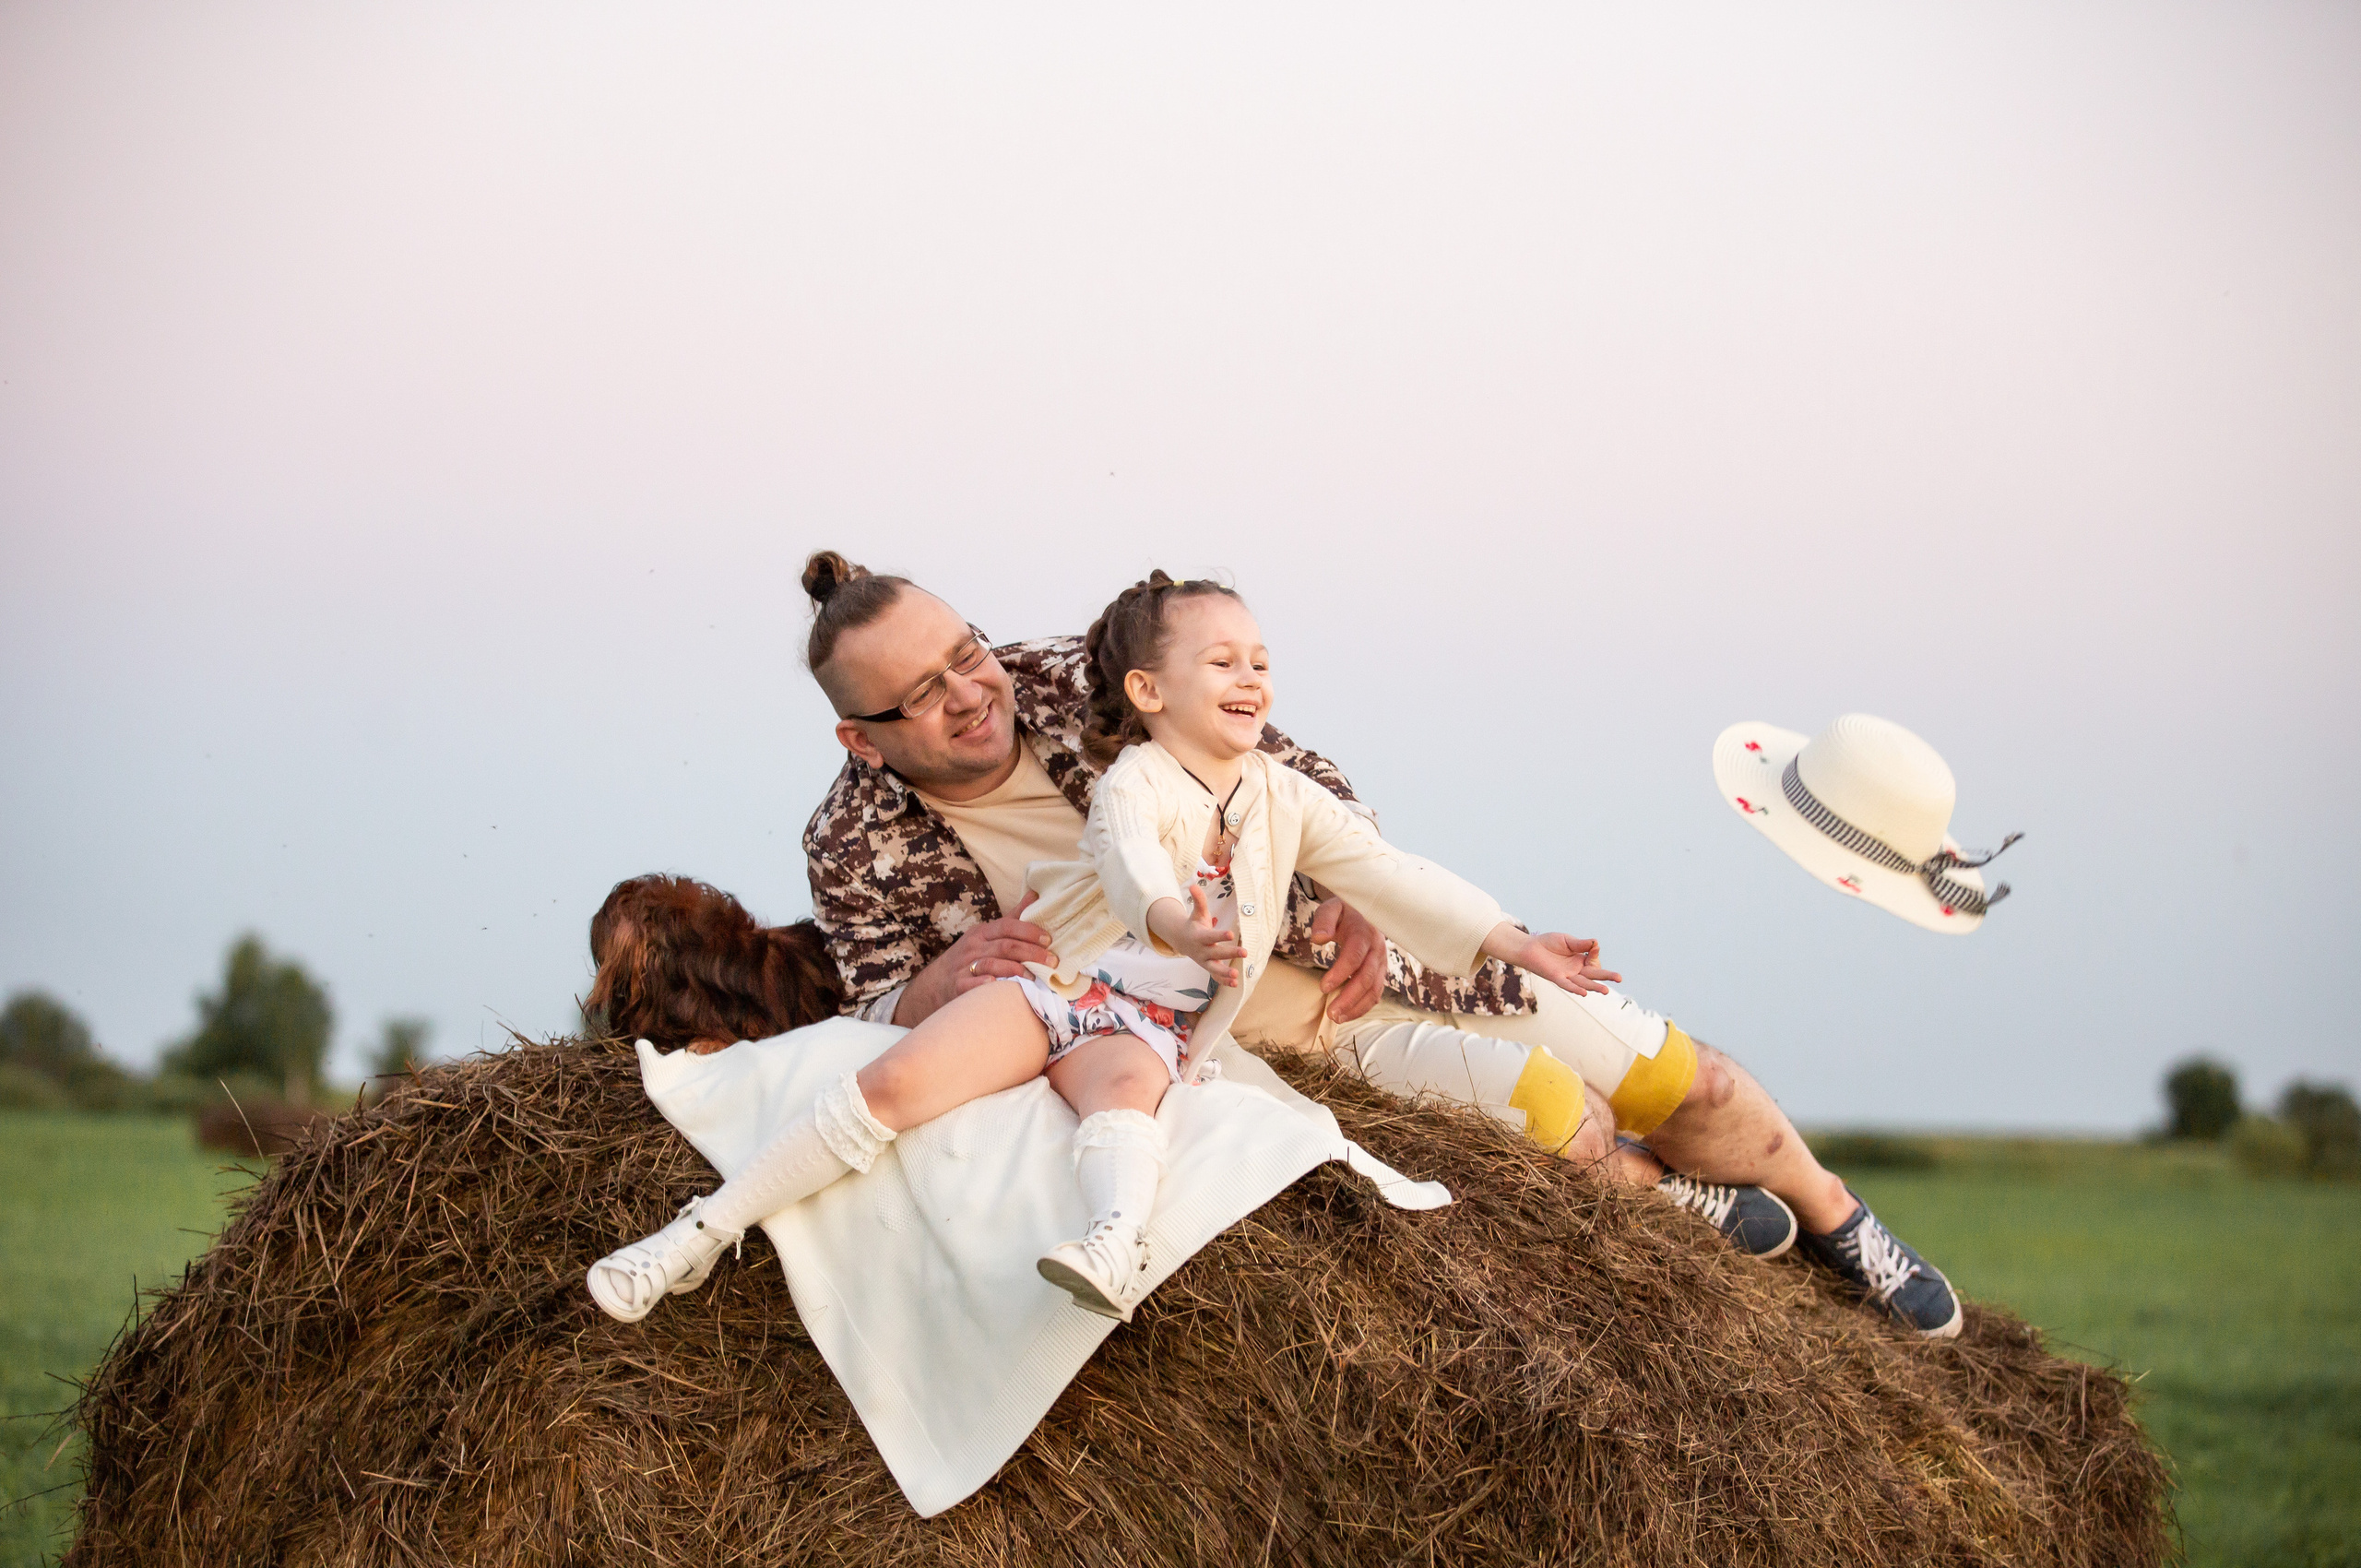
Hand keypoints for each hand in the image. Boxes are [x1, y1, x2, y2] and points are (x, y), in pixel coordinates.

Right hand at [895, 892, 1053, 1025]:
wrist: (936, 982)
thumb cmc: (970, 956)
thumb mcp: (987, 934)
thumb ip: (1013, 918)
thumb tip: (1035, 894)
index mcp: (983, 932)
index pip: (1007, 927)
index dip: (1028, 931)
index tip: (1049, 939)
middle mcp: (974, 947)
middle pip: (1005, 946)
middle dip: (1031, 953)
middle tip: (1052, 961)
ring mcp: (965, 966)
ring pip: (992, 964)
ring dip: (1015, 970)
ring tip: (1035, 977)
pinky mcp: (959, 986)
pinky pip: (973, 984)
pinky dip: (986, 984)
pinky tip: (1000, 986)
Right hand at [1148, 886, 1247, 986]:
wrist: (1181, 940)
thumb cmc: (1194, 924)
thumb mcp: (1197, 913)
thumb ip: (1198, 900)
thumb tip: (1194, 884)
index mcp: (1200, 936)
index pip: (1211, 936)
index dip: (1220, 936)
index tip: (1231, 934)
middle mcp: (1202, 951)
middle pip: (1216, 953)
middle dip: (1229, 953)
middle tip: (1245, 953)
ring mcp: (1204, 961)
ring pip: (1214, 969)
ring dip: (1224, 973)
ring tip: (1236, 975)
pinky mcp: (1208, 968)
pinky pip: (1215, 977)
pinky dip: (1224, 981)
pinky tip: (1236, 984)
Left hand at [1308, 897, 1385, 1022]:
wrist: (1365, 910)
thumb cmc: (1344, 912)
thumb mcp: (1332, 908)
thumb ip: (1324, 920)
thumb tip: (1318, 938)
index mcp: (1364, 933)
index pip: (1355, 956)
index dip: (1340, 973)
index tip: (1323, 987)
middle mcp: (1377, 949)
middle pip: (1367, 978)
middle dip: (1349, 998)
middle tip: (1331, 1013)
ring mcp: (1382, 962)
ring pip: (1375, 990)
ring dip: (1357, 1007)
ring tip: (1337, 1018)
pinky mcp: (1381, 972)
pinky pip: (1376, 993)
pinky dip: (1363, 1006)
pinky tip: (1347, 1014)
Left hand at [1485, 923, 1621, 996]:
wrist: (1530, 947)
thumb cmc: (1548, 943)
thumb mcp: (1567, 940)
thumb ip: (1581, 944)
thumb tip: (1596, 943)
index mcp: (1580, 959)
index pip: (1594, 960)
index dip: (1595, 954)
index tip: (1594, 946)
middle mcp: (1576, 969)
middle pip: (1594, 974)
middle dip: (1607, 976)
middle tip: (1620, 978)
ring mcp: (1567, 975)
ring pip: (1584, 982)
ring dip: (1594, 986)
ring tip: (1606, 991)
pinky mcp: (1556, 978)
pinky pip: (1567, 985)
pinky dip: (1575, 988)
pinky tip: (1584, 993)